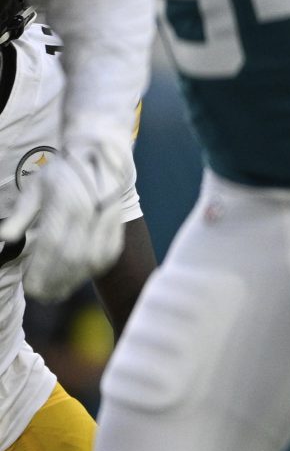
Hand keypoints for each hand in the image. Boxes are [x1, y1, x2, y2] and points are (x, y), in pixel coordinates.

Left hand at [1, 131, 132, 302]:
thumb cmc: (62, 173)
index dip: (42, 271)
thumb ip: (21, 215)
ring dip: (74, 280)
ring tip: (57, 293)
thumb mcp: (35, 188)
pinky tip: (79, 277)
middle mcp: (88, 214)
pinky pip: (108, 254)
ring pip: (91, 260)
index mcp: (65, 204)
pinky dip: (93, 270)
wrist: (100, 154)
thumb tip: (4, 239)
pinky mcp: (118, 225)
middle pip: (72, 258)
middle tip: (41, 296)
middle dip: (56, 282)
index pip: (52, 246)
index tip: (30, 288)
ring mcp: (106, 220)